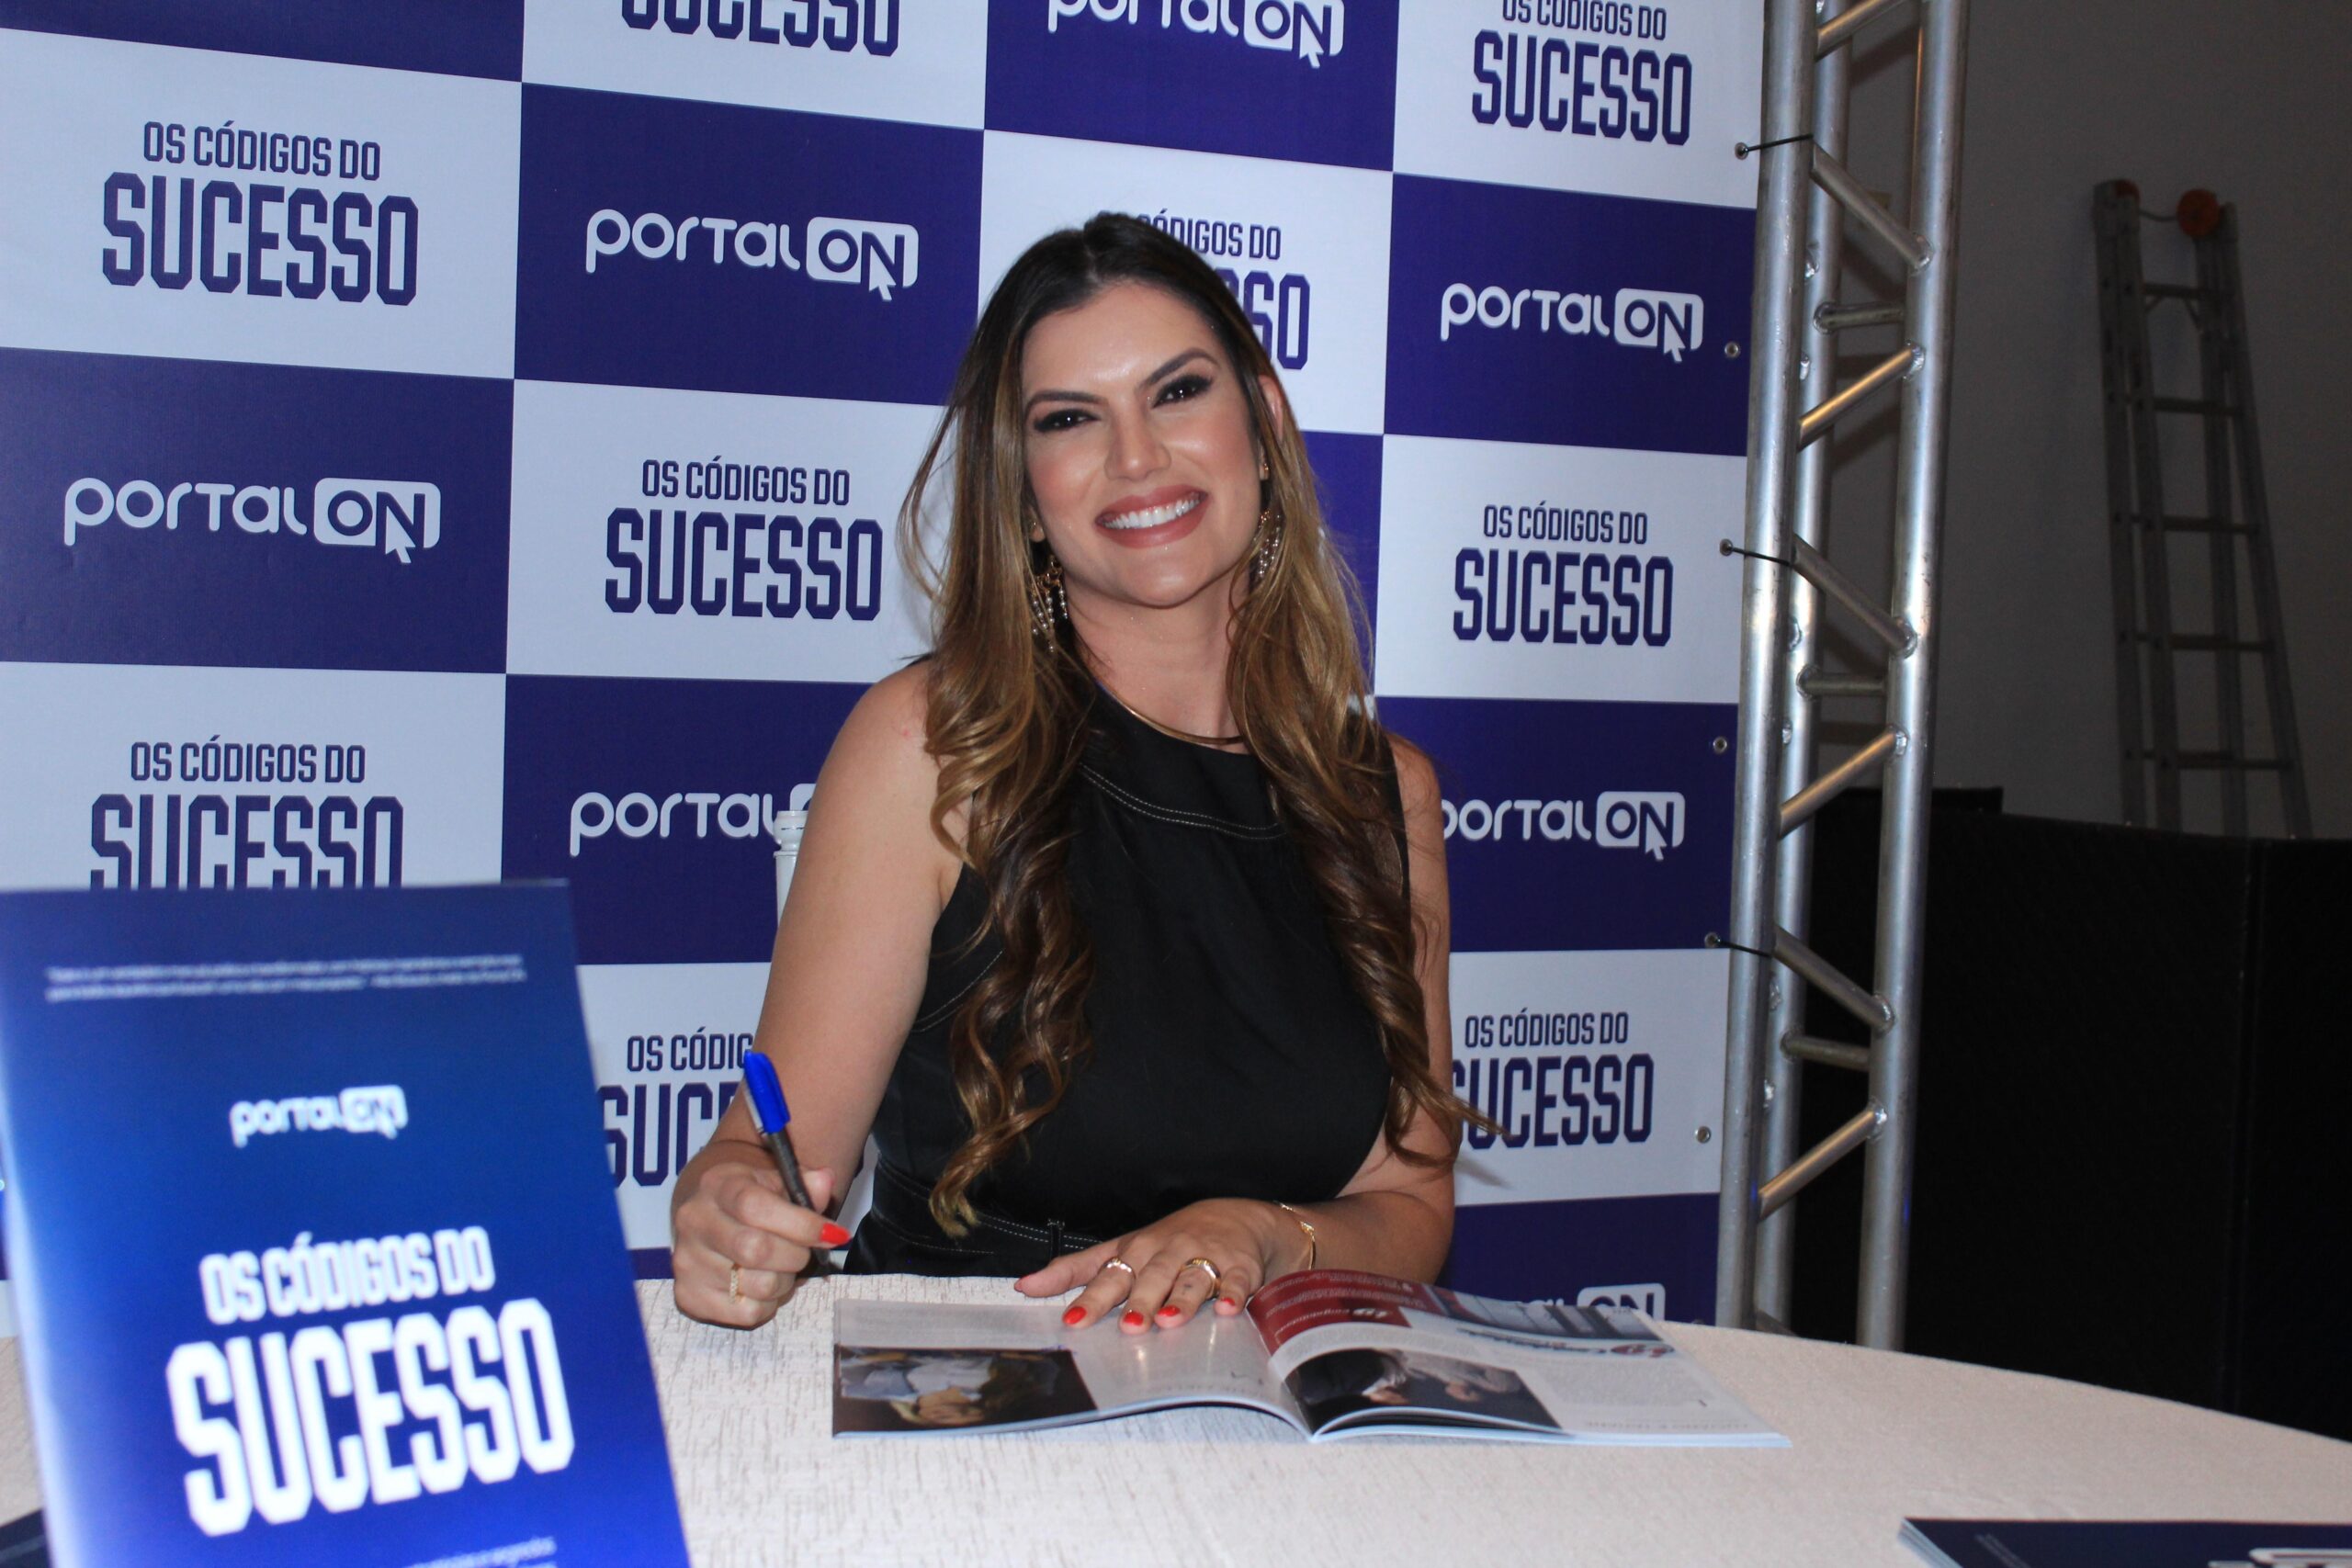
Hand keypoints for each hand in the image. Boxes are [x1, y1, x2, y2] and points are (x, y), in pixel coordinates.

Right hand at [671, 1150, 845, 1328]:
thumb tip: (824, 1181)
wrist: (710, 1218)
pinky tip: (762, 1286)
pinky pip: (748, 1313)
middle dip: (796, 1255)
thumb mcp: (777, 1182)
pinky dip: (769, 1304)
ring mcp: (688, 1262)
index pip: (756, 1207)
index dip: (801, 1225)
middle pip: (756, 1250)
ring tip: (782, 1268)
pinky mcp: (690, 1297)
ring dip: (785, 1282)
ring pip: (759, 1286)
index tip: (831, 1234)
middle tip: (803, 1252)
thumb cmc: (751, 1200)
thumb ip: (805, 1184)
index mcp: (718, 1186)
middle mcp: (695, 1222)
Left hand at [1013, 1198, 1289, 1333]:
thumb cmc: (1169, 1242)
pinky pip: (1237, 1281)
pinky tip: (1227, 1310)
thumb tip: (1024, 1286)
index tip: (1073, 1321)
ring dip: (1181, 1299)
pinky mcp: (1240, 1266)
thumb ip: (1074, 1271)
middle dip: (1140, 1302)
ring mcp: (1205, 1258)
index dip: (1092, 1298)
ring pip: (1191, 1279)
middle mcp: (1168, 1253)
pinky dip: (1233, 1294)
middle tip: (1128, 1327)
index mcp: (1136, 1252)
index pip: (1110, 1276)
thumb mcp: (1121, 1250)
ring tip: (1170, 1321)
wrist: (1238, 1218)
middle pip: (1151, 1278)